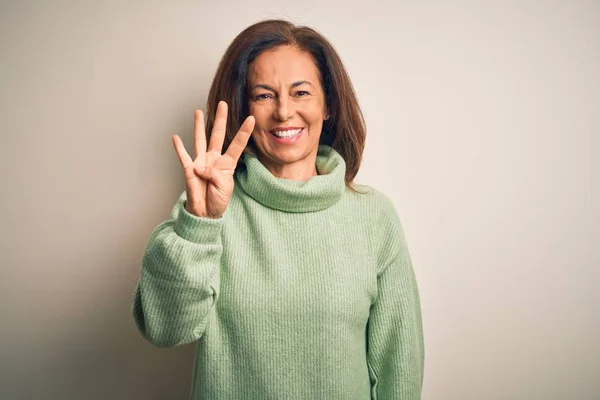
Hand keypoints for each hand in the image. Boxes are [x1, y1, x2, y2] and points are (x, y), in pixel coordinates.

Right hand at [172, 101, 254, 217]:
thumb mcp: (224, 187)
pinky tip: (175, 137)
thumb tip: (199, 167)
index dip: (244, 132)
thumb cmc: (218, 200)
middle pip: (217, 135)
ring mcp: (201, 163)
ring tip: (198, 111)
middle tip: (223, 104)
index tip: (251, 118)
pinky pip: (184, 156)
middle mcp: (214, 159)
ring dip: (199, 126)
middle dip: (220, 119)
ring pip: (200, 140)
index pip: (238, 144)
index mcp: (227, 164)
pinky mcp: (189, 170)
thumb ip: (215, 175)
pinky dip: (179, 148)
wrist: (206, 212)